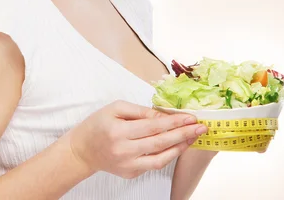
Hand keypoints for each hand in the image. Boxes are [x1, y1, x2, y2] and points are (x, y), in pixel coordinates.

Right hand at [65, 100, 207, 178]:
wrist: (82, 150)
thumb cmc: (98, 125)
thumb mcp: (115, 108)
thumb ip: (140, 111)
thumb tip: (163, 115)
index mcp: (119, 131)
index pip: (153, 126)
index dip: (174, 122)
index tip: (190, 117)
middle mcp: (125, 150)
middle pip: (161, 142)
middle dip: (183, 134)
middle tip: (201, 127)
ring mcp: (128, 165)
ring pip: (161, 158)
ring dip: (180, 147)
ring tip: (194, 137)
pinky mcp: (131, 173)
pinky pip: (154, 164)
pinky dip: (168, 155)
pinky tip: (178, 145)